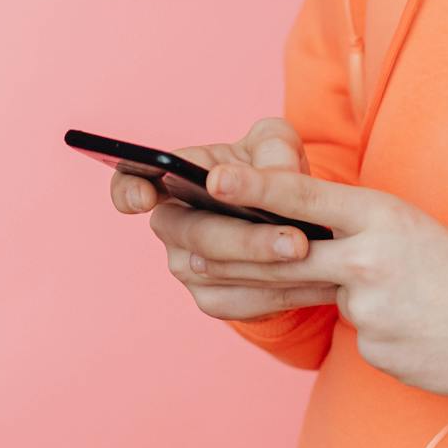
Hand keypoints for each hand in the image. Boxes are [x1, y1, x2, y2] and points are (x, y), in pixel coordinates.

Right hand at [109, 117, 338, 322]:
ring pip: (221, 275)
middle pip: (194, 236)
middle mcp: (171, 225)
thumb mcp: (276, 144)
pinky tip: (319, 283)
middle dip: (247, 240)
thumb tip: (272, 178)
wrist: (292, 216)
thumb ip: (272, 151)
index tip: (144, 197)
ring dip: (271, 270)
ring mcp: (187, 266)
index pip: (130, 182)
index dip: (128, 191)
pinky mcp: (213, 299)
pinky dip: (282, 294)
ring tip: (318, 258)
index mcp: (173, 178)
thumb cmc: (271, 168)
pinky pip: (242, 303)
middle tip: (296, 240)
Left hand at [190, 155, 447, 399]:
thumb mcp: (413, 227)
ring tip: (398, 293)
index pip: (305, 196)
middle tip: (191, 252)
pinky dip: (376, 329)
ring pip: (323, 298)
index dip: (255, 186)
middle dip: (236, 254)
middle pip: (284, 257)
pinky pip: (354, 336)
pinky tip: (419, 327)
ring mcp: (370, 310)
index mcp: (382, 215)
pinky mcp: (375, 351)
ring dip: (339, 294)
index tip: (213, 178)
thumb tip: (302, 236)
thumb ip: (357, 230)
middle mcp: (369, 260)